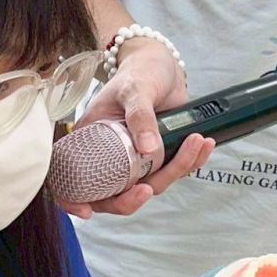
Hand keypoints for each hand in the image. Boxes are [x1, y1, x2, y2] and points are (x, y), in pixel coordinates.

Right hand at [62, 39, 214, 218]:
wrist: (163, 65)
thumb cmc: (139, 72)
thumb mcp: (135, 89)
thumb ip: (140, 116)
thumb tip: (149, 150)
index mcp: (90, 141)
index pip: (73, 179)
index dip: (75, 201)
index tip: (88, 211)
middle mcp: (110, 155)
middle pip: (114, 193)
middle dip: (134, 197)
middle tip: (148, 187)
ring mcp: (136, 159)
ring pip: (150, 183)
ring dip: (176, 169)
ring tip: (196, 141)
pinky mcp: (160, 156)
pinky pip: (173, 170)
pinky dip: (190, 161)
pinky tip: (203, 145)